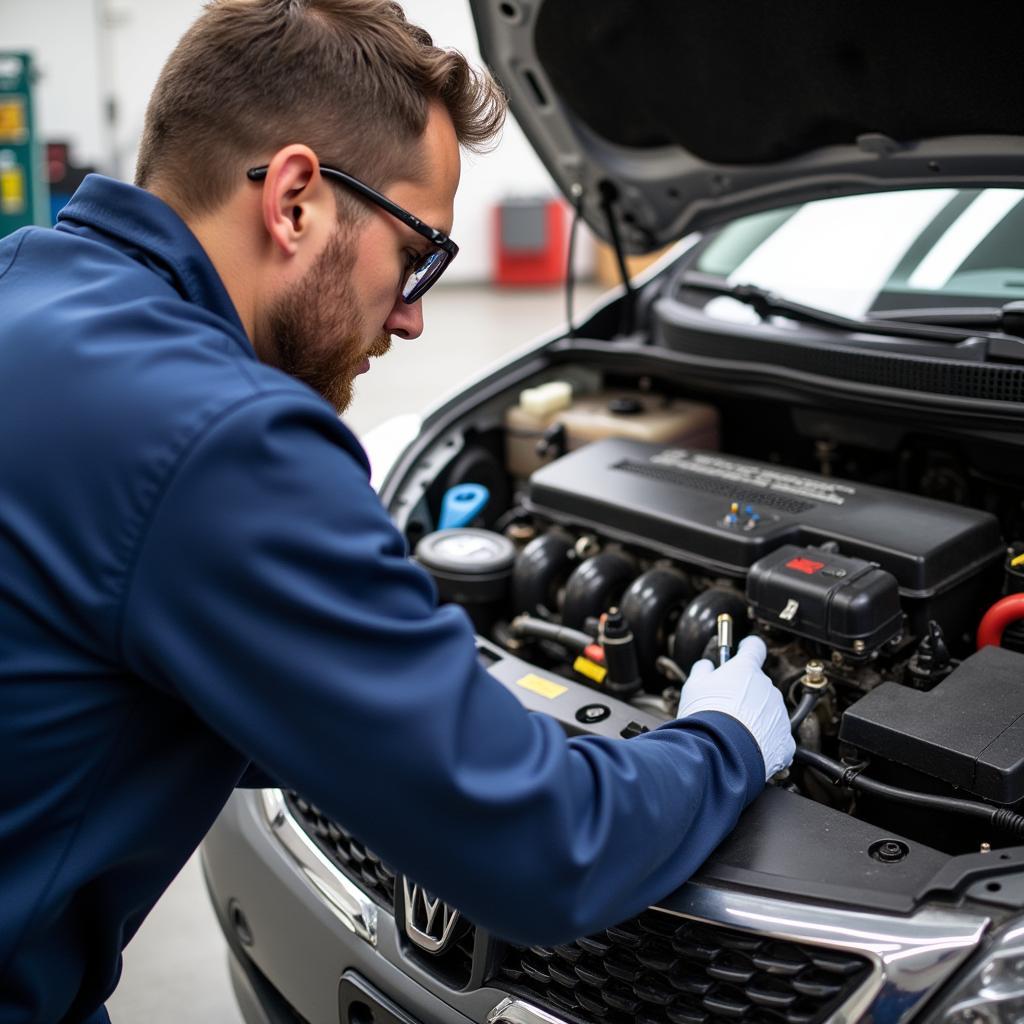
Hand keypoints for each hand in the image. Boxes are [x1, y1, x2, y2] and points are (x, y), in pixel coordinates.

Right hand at [676, 635, 794, 779]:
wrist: (720, 752)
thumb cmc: (706, 717)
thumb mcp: (694, 685)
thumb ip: (703, 670)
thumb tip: (706, 666)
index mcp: (746, 669)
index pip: (754, 647)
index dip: (747, 647)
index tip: (743, 649)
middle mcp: (767, 687)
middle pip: (758, 683)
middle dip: (745, 692)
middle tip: (725, 705)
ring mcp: (779, 713)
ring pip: (768, 709)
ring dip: (755, 716)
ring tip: (734, 730)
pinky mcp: (785, 738)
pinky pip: (778, 735)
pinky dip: (767, 739)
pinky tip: (749, 745)